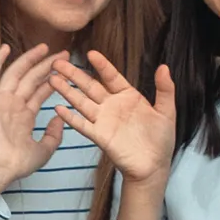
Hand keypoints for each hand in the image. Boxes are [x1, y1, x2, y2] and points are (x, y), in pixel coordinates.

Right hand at [0, 41, 70, 196]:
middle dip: (47, 65)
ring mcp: (0, 100)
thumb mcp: (43, 150)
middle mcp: (12, 105)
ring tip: (45, 47)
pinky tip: (6, 48)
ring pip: (16, 73)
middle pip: (31, 79)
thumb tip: (60, 118)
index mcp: (24, 115)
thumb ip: (53, 135)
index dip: (53, 79)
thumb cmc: (18, 163)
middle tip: (63, 54)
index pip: (40, 91)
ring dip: (29, 59)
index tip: (66, 68)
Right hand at [49, 51, 177, 186]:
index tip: (90, 53)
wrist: (154, 167)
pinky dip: (70, 117)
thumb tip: (164, 67)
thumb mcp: (166, 112)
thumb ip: (165, 89)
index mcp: (128, 97)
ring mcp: (104, 121)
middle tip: (58, 62)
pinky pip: (82, 125)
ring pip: (81, 102)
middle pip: (90, 86)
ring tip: (52, 79)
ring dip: (67, 91)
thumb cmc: (161, 140)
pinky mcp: (99, 136)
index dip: (101, 65)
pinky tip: (59, 108)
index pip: (111, 76)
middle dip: (74, 74)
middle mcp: (112, 106)